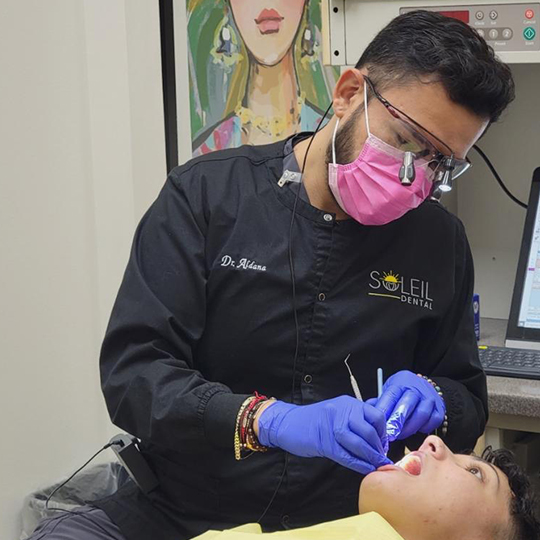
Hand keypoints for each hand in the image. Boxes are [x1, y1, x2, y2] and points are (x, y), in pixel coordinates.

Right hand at [257, 396, 390, 473]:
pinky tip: (365, 469)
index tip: (383, 444)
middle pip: (368, 431)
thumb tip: (380, 434)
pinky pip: (346, 455)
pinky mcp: (324, 442)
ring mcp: (332, 426)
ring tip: (376, 465)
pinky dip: (359, 465)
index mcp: (348, 403)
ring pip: (358, 444)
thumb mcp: (338, 412)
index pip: (376, 416)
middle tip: (381, 458)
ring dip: (370, 458)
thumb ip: (356, 418)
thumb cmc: (315, 420)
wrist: (288, 423)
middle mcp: (342, 411)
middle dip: (378, 448)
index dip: (383, 433)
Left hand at [370, 370, 445, 440]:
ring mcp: (430, 398)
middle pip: (407, 405)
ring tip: (398, 435)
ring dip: (408, 428)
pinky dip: (423, 428)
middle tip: (388, 434)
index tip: (377, 423)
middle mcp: (417, 388)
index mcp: (401, 382)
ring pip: (421, 415)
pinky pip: (432, 422)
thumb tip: (368, 412)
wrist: (425, 388)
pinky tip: (414, 430)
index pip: (391, 395)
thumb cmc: (403, 391)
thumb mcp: (390, 390)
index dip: (384, 410)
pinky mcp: (440, 409)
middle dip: (396, 422)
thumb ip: (380, 401)